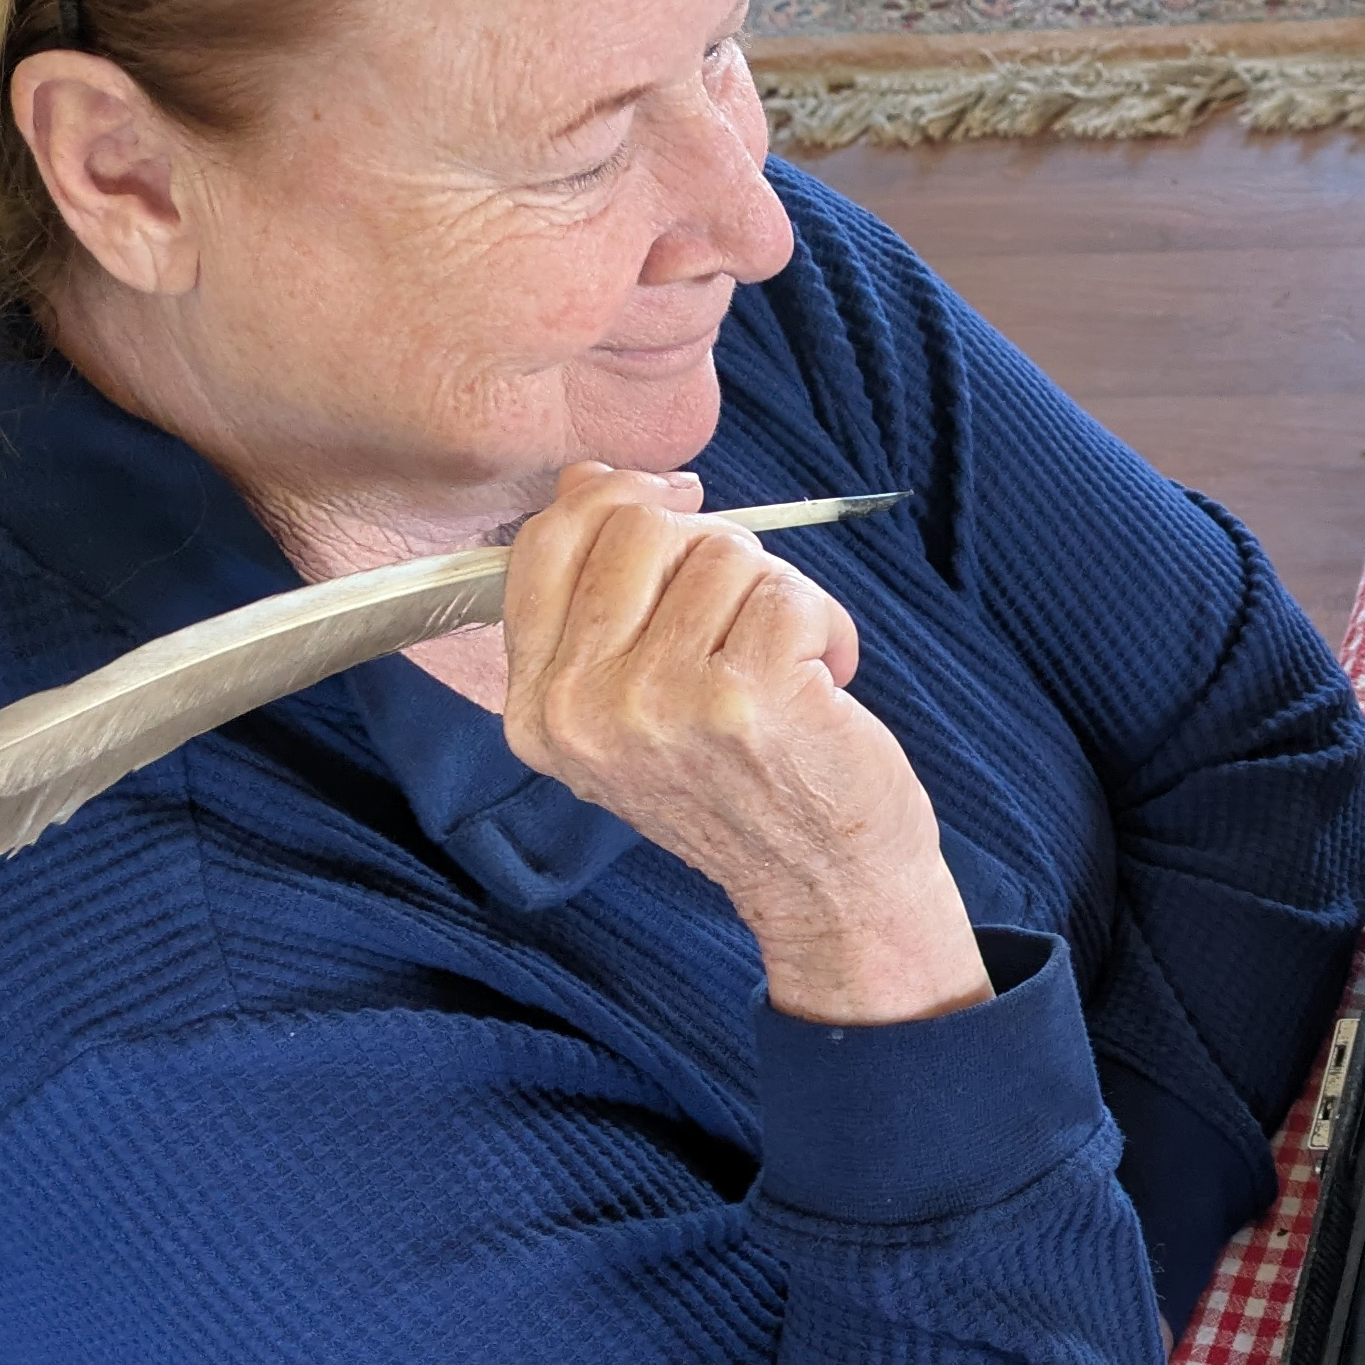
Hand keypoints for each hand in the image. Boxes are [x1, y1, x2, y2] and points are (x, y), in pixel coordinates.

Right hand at [499, 466, 987, 1025]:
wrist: (824, 889)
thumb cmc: (742, 787)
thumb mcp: (632, 704)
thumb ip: (597, 596)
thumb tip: (589, 476)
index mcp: (537, 709)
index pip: (545, 544)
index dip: (616, 500)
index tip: (677, 509)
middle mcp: (580, 710)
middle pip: (636, 526)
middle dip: (711, 549)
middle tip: (743, 617)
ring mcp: (658, 704)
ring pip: (722, 552)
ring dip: (776, 595)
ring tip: (785, 667)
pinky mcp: (743, 698)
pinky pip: (787, 591)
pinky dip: (827, 625)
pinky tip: (824, 682)